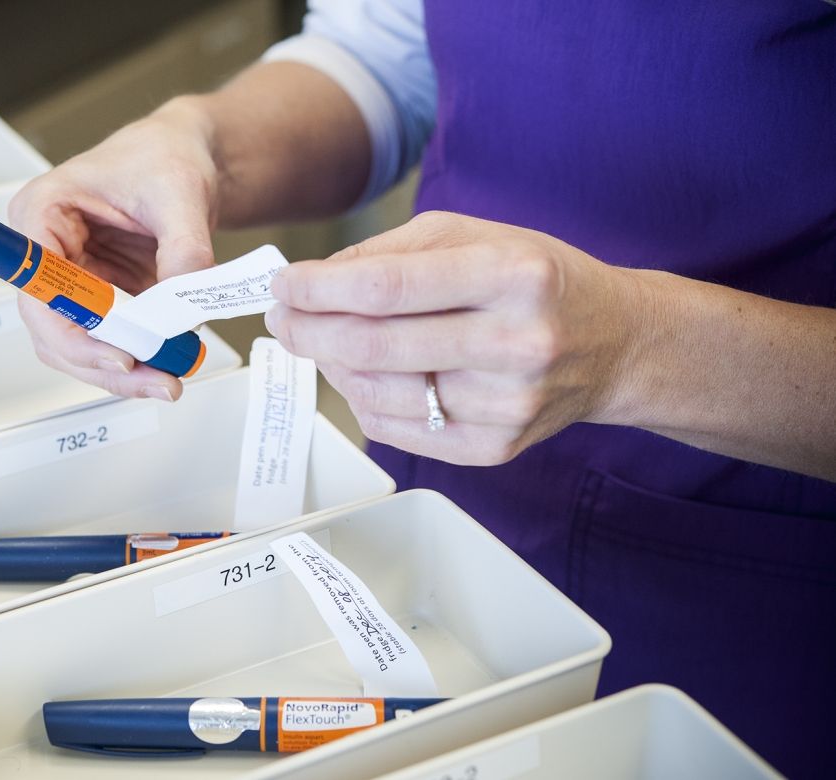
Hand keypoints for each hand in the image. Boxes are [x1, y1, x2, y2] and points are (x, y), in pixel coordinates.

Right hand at [8, 99, 218, 399]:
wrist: (185, 157)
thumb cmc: (164, 155)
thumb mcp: (180, 193)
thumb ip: (185, 249)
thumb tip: (188, 307)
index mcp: (43, 212)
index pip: (39, 287)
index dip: (72, 330)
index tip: (118, 354)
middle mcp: (47, 251)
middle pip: (54, 329)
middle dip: (105, 363)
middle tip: (158, 380)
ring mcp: (72, 280)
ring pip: (78, 345)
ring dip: (122, 371)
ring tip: (168, 382)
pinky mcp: (101, 299)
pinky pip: (108, 341)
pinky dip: (137, 360)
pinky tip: (167, 368)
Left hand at [265, 211, 640, 464]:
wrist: (615, 344)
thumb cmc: (537, 280)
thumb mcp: (476, 234)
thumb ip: (392, 250)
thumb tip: (314, 282)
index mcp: (514, 275)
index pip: (387, 288)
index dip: (319, 289)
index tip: (284, 284)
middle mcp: (517, 343)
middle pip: (375, 346)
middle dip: (309, 329)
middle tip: (283, 317)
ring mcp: (509, 405)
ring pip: (378, 393)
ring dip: (331, 365)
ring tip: (320, 340)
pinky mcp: (497, 447)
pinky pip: (398, 429)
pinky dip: (362, 400)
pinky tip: (358, 374)